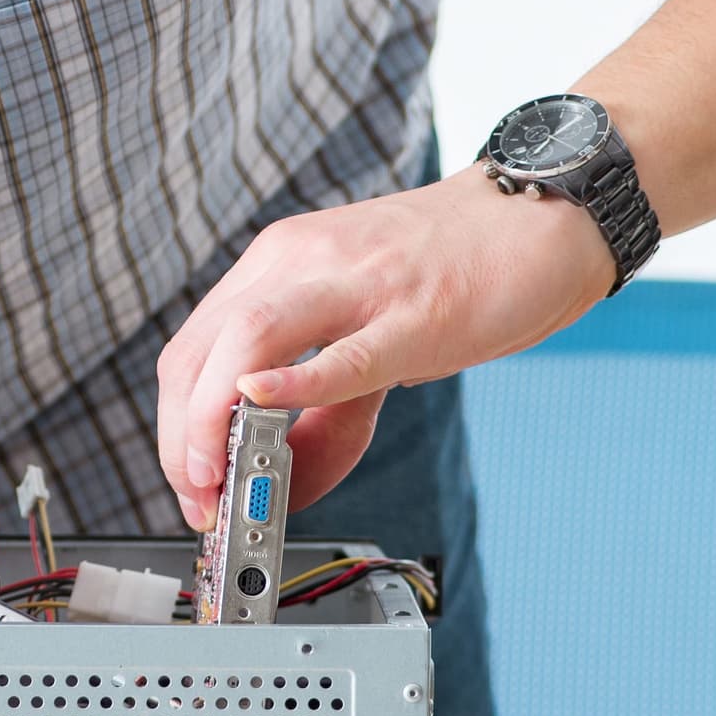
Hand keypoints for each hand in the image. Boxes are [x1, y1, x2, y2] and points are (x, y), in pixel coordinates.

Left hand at [154, 172, 614, 529]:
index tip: (188, 484)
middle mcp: (300, 261)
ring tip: (221, 480)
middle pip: (198, 351)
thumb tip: (290, 477)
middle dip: (182, 440)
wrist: (543, 215)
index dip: (173, 428)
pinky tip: (260, 402)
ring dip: (212, 422)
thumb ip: (322, 400)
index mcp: (279, 263)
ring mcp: (355, 284)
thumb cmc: (455, 269)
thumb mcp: (365, 326)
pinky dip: (291, 384)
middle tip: (199, 500)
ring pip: (245, 340)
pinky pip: (342, 354)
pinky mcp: (413, 314)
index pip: (190, 349)